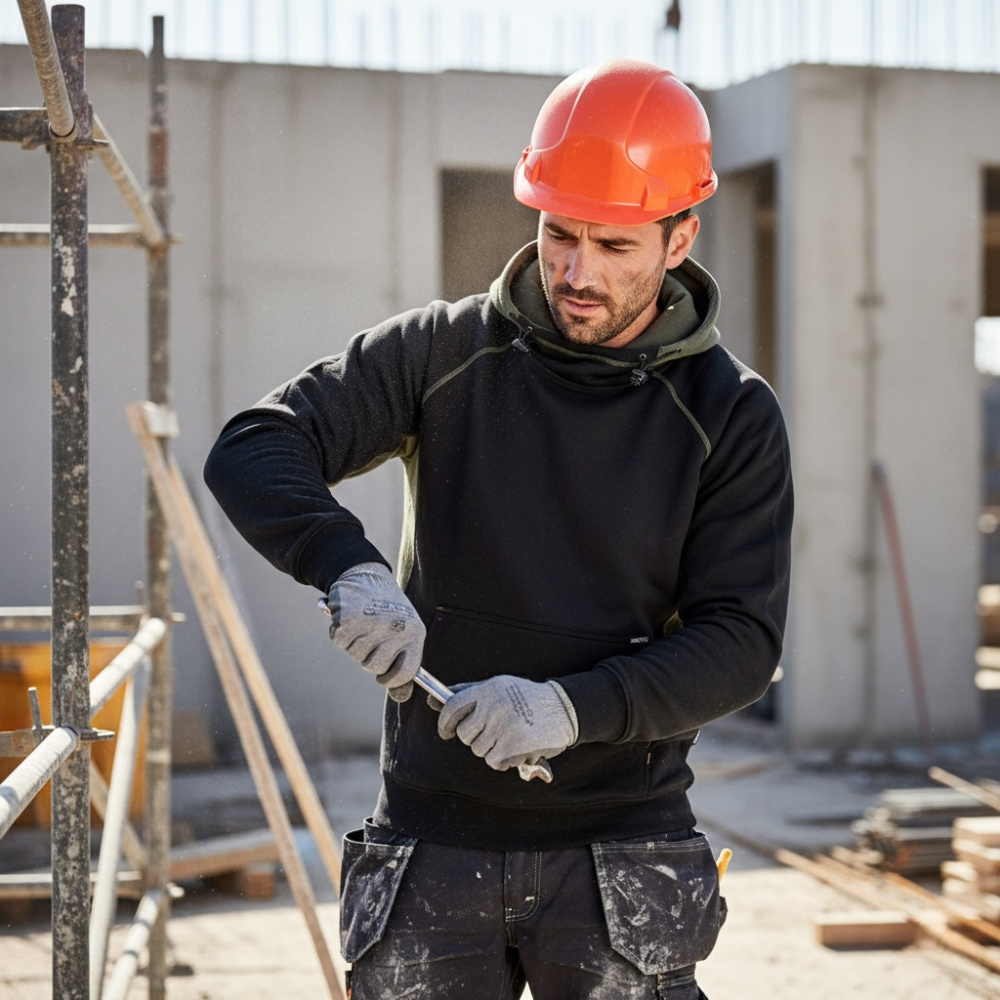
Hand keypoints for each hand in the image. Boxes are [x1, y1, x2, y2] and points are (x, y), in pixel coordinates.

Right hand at [324, 562, 423, 701]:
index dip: (392, 678)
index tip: (384, 675)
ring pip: (355, 654)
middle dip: (368, 656)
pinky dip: (339, 631)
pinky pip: (339, 640)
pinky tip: (348, 615)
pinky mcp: (349, 618)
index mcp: (415, 632)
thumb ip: (401, 665)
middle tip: (370, 635)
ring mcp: (373, 623)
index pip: (406, 673)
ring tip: (362, 621)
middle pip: (374, 666)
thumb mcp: (402, 634)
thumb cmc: (387, 609)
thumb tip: (401, 698)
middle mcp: (396, 628)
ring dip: (353, 642)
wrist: (367, 574)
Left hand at [437, 675, 577, 771]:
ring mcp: (503, 728)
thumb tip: (432, 701)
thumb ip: (466, 693)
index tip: (445, 731)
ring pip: (479, 750)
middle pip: (465, 734)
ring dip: (492, 748)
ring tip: (510, 735)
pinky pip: (493, 762)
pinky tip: (517, 747)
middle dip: (475, 737)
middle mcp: (493, 707)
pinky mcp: (512, 748)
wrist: (564, 709)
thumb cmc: (527, 698)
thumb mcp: (498, 687)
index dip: (444, 722)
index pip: (452, 706)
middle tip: (493, 731)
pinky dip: (503, 760)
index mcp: (488, 689)